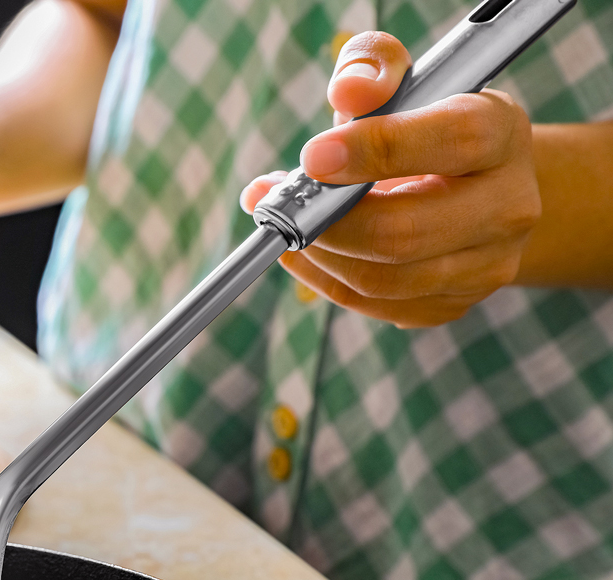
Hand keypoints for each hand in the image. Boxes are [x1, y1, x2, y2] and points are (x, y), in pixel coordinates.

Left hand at [239, 32, 540, 327]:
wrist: (477, 184)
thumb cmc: (427, 124)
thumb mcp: (406, 80)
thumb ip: (375, 68)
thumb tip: (350, 90)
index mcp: (502, 136)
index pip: (452, 141)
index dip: (377, 149)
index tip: (312, 155)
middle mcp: (508, 207)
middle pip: (405, 232)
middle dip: (325, 221)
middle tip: (275, 202)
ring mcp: (486, 265)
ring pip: (383, 280)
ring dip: (317, 255)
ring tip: (283, 225)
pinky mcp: (455, 305)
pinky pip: (376, 305)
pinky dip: (326, 280)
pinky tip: (304, 252)